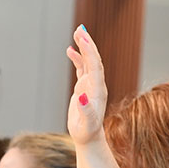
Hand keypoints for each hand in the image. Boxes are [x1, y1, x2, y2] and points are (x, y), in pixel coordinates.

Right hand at [66, 26, 107, 144]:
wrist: (89, 137)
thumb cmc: (87, 132)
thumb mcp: (87, 123)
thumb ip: (86, 109)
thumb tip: (82, 96)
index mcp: (98, 91)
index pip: (95, 67)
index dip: (90, 52)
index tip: (83, 39)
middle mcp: (96, 85)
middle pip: (94, 60)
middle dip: (88, 44)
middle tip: (80, 29)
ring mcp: (91, 85)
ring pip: (89, 61)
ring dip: (84, 47)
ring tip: (77, 32)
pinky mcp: (84, 87)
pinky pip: (82, 68)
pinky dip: (78, 57)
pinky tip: (71, 50)